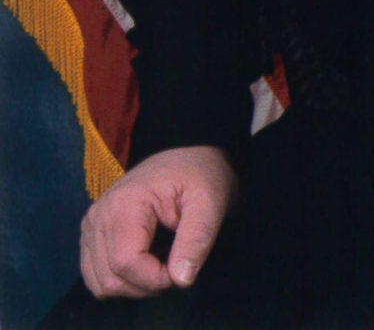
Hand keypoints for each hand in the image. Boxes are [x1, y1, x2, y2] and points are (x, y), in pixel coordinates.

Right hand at [80, 145, 236, 298]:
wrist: (190, 158)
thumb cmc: (201, 176)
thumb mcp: (210, 201)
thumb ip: (197, 239)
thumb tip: (181, 280)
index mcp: (124, 203)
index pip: (126, 263)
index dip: (156, 279)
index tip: (182, 268)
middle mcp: (99, 215)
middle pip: (111, 279)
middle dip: (148, 285)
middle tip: (176, 265)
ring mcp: (92, 226)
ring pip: (102, 285)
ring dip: (135, 286)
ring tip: (162, 261)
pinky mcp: (93, 235)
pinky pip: (97, 278)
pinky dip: (122, 281)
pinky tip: (146, 262)